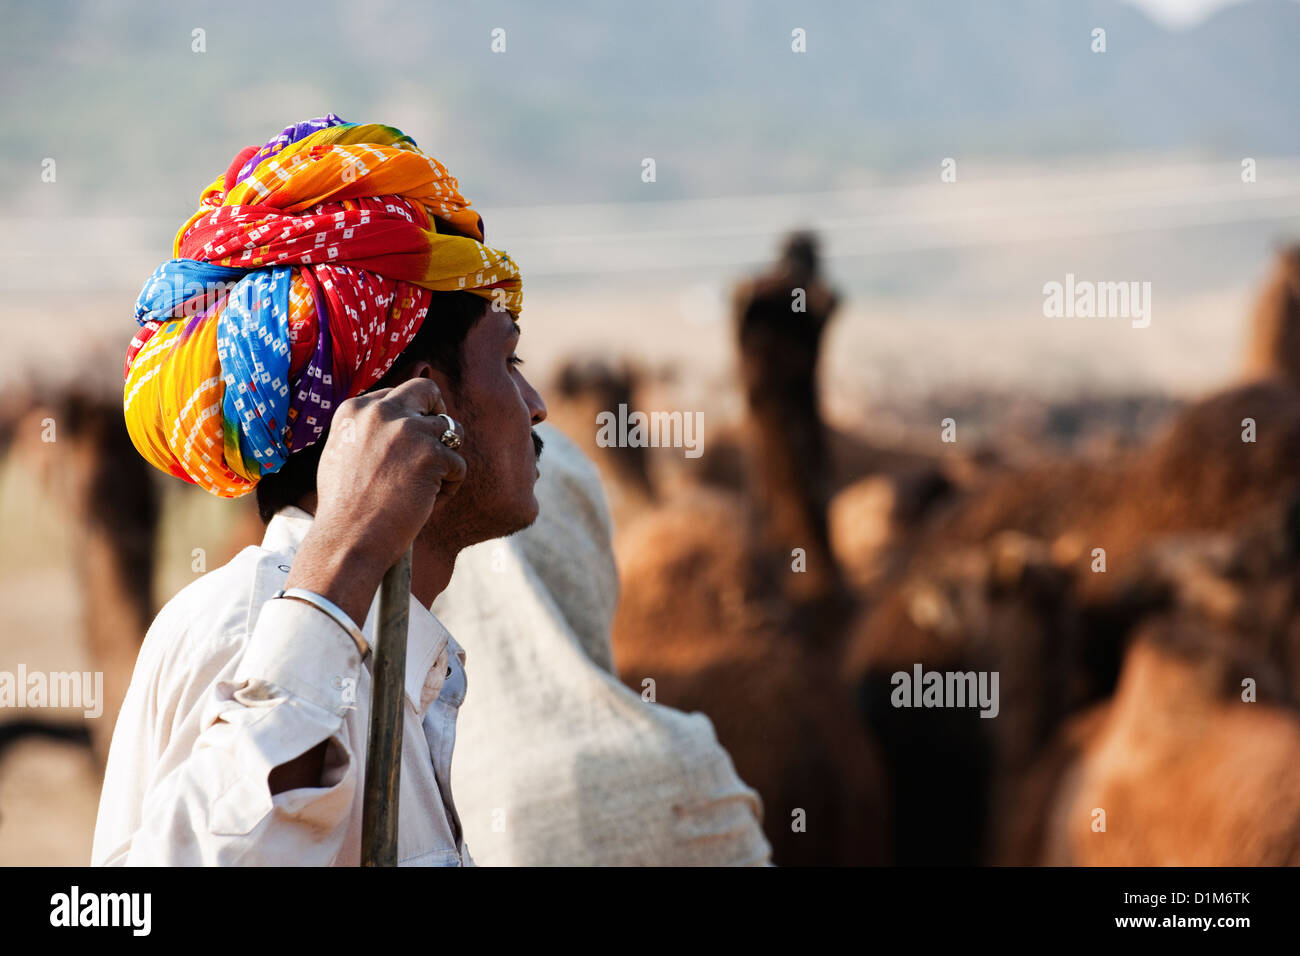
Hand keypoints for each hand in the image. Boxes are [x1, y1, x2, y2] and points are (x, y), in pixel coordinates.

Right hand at [283, 378, 466, 624]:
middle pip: (427, 390)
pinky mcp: (432, 454)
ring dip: (447, 457)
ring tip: (427, 485)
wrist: (348, 539)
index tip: (409, 441)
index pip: (397, 394)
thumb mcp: (343, 452)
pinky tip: (428, 502)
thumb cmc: (344, 508)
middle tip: (437, 443)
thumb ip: (368, 430)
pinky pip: (458, 464)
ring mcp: (408, 430)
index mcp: (355, 409)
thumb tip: (398, 421)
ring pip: (452, 429)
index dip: (410, 415)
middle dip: (438, 412)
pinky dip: (450, 486)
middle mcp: (382, 411)